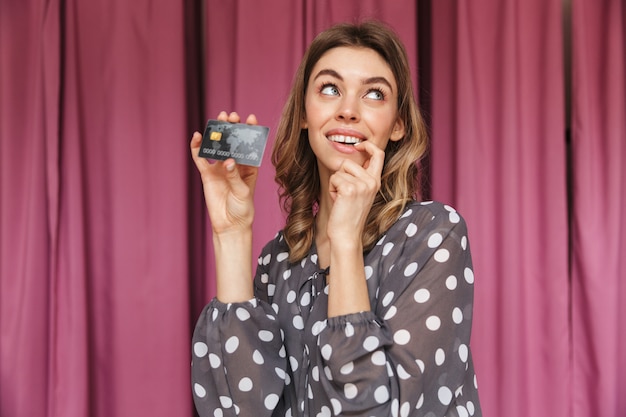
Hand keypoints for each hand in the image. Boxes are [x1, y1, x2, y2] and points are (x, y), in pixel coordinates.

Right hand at [190, 111, 258, 234]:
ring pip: (217, 146)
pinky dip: (198, 147)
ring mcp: (220, 168)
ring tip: (218, 120)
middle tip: (231, 116)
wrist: (230, 224)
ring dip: (217, 133)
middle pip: (232, 141)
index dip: (250, 131)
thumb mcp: (243, 192)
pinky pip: (201, 158)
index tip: (250, 118)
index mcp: (249, 167)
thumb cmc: (243, 209)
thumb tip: (228, 161)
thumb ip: (235, 176)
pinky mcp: (207, 174)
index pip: (249, 145)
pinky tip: (198, 136)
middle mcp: (234, 164)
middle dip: (232, 127)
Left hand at [326, 141, 384, 243]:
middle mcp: (372, 182)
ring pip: (339, 171)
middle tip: (343, 193)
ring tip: (342, 199)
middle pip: (349, 162)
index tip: (358, 145)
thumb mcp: (359, 192)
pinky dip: (332, 189)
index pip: (378, 154)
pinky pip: (334, 178)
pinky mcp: (350, 189)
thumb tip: (352, 156)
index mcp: (376, 182)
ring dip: (335, 183)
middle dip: (340, 174)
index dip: (367, 145)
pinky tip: (338, 202)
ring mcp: (362, 185)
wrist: (346, 235)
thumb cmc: (348, 215)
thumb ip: (359, 176)